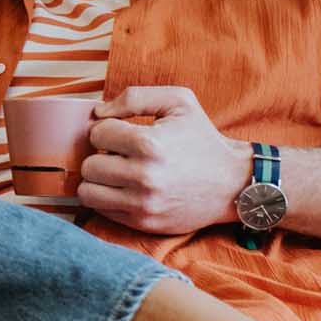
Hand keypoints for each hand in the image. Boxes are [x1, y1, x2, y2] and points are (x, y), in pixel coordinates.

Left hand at [81, 86, 249, 234]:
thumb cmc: (203, 139)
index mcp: (150, 144)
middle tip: (119, 154)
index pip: (97, 134)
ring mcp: (143, 204)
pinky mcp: (144, 223)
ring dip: (98, 180)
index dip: (107, 129)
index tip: (123, 132)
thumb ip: (135, 97)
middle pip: (89, 165)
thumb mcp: (179, 102)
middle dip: (101, 156)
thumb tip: (98, 113)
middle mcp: (144, 177)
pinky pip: (102, 211)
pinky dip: (108, 198)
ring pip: (87, 192)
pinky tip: (126, 188)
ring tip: (117, 172)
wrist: (232, 183)